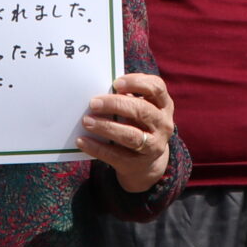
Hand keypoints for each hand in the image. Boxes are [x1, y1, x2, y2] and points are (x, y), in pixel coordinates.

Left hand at [79, 72, 174, 193]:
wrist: (147, 162)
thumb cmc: (138, 124)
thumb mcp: (140, 109)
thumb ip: (126, 99)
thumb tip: (99, 92)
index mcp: (164, 104)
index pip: (156, 88)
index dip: (137, 83)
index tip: (116, 83)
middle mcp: (163, 124)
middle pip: (142, 110)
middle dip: (116, 104)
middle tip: (93, 103)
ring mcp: (154, 145)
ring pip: (131, 135)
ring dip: (106, 127)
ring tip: (86, 121)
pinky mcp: (138, 163)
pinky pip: (116, 155)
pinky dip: (97, 147)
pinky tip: (82, 140)